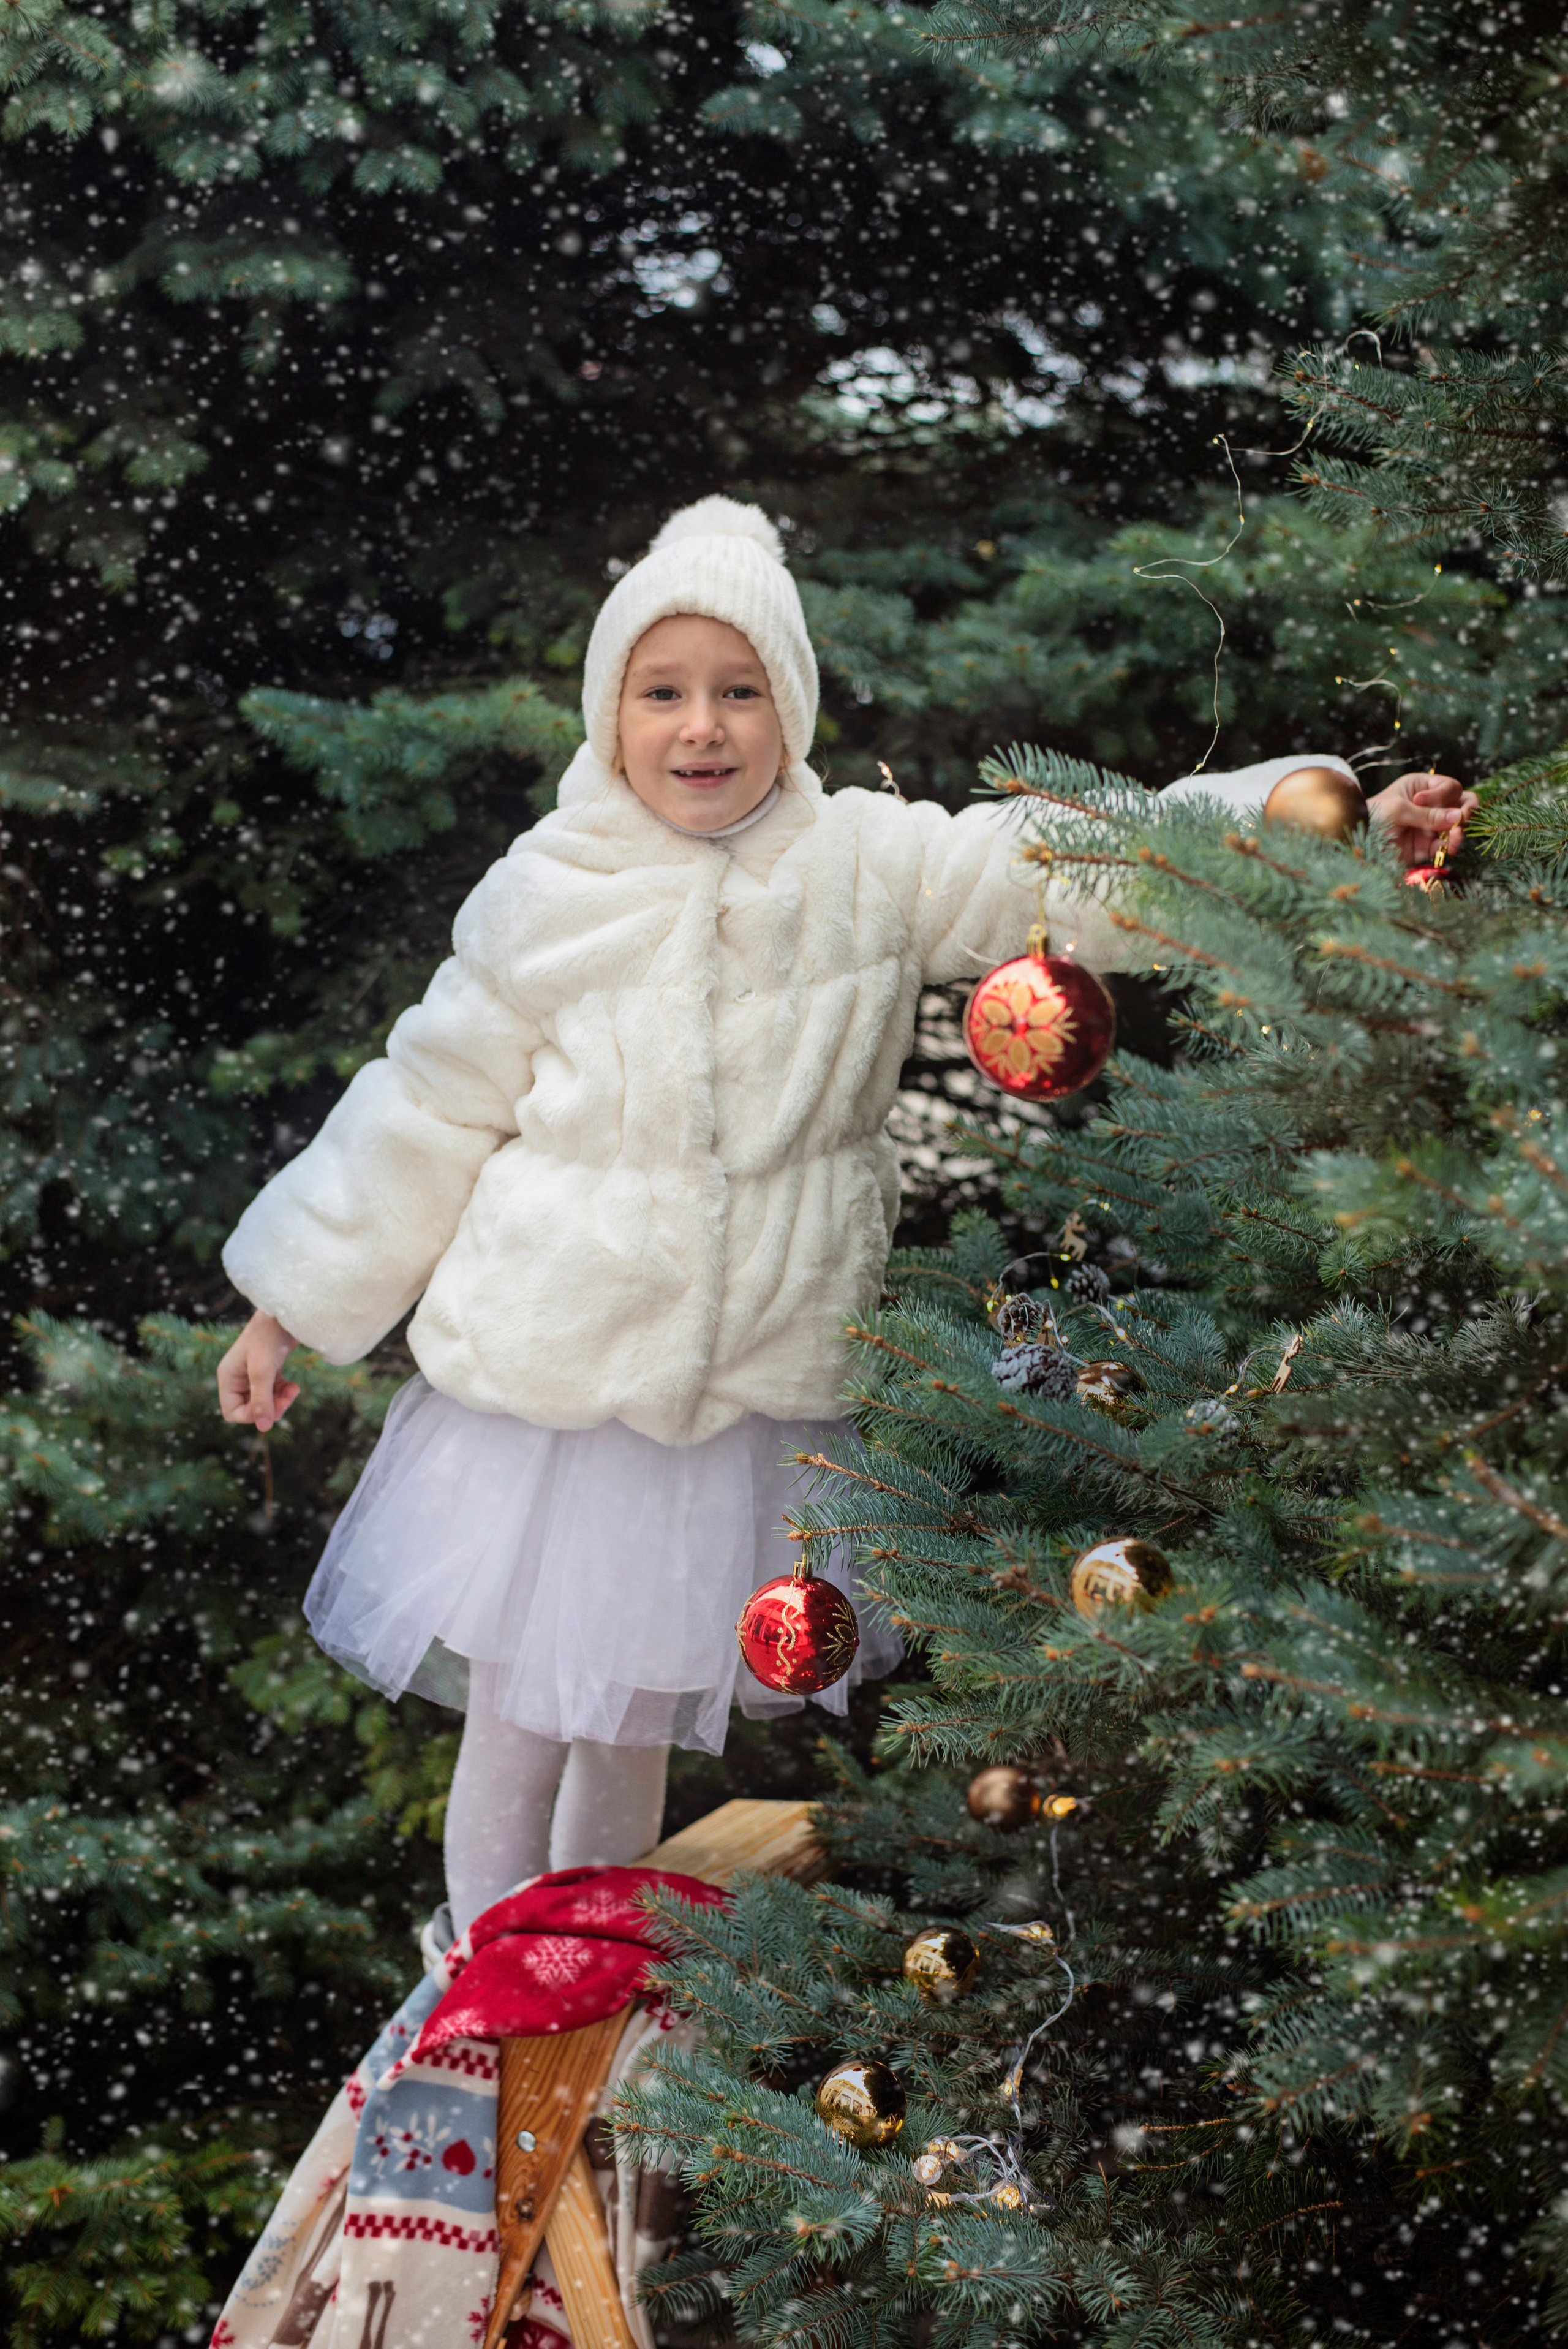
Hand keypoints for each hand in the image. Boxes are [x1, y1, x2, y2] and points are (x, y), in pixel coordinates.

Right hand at [218, 1310, 300, 1432]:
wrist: (287, 1312)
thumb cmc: (269, 1337)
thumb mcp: (263, 1370)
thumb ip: (262, 1399)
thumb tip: (263, 1428)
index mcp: (228, 1377)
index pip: (233, 1412)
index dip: (251, 1416)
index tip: (270, 1408)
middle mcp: (238, 1377)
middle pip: (251, 1408)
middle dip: (270, 1408)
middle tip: (286, 1401)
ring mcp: (253, 1374)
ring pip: (265, 1401)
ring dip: (280, 1401)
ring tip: (293, 1391)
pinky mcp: (269, 1370)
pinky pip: (275, 1392)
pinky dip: (285, 1392)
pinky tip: (294, 1386)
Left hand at [1365, 770, 1477, 865]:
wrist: (1355, 843)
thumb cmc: (1372, 817)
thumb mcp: (1399, 810)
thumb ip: (1428, 815)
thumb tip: (1458, 817)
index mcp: (1422, 787)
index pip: (1450, 787)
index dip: (1443, 794)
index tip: (1420, 801)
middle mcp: (1430, 805)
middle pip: (1462, 804)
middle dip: (1465, 812)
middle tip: (1461, 819)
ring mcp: (1430, 826)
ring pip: (1457, 826)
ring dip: (1459, 831)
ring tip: (1454, 838)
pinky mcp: (1427, 846)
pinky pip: (1445, 845)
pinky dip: (1449, 846)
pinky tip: (1448, 849)